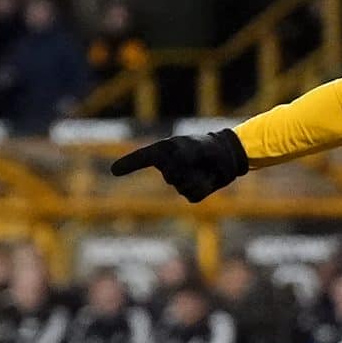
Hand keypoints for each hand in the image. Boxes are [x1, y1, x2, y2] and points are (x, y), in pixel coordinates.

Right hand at [110, 129, 247, 202]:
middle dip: (186, 169)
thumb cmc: (208, 147)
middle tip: (197, 160)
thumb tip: (172, 169)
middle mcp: (168, 166)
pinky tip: (208, 179)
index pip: (142, 158)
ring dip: (197, 178)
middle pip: (170, 175)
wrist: (227, 157)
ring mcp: (178, 181)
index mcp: (164, 152)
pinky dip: (203, 188)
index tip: (114, 170)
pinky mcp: (190, 192)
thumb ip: (182, 155)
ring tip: (204, 168)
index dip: (129, 164)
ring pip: (182, 187)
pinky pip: (193, 195)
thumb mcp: (195, 147)